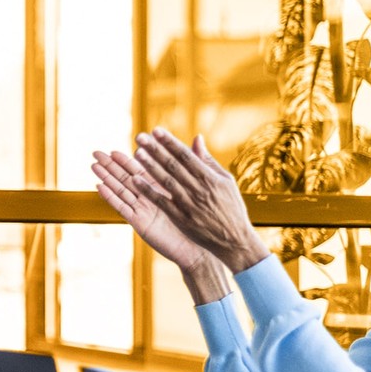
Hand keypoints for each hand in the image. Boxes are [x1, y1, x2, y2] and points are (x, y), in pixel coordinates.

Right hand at [93, 150, 212, 272]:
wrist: (199, 248)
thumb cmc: (200, 221)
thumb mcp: (196, 187)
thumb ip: (192, 163)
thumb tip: (198, 138)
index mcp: (160, 189)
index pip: (142, 170)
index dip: (130, 158)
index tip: (115, 148)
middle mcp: (149, 198)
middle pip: (126, 178)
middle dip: (111, 165)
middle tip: (97, 152)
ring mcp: (142, 210)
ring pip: (121, 190)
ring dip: (106, 177)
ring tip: (94, 165)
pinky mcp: (139, 223)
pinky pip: (122, 208)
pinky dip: (110, 197)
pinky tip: (99, 186)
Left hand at [128, 128, 270, 272]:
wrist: (235, 241)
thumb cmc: (231, 207)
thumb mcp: (226, 181)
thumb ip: (208, 160)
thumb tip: (196, 137)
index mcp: (211, 178)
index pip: (186, 156)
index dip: (170, 143)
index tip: (156, 130)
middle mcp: (199, 190)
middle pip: (173, 166)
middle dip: (156, 150)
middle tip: (140, 137)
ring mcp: (190, 205)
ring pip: (166, 182)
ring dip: (150, 167)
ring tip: (137, 153)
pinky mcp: (182, 219)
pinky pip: (162, 202)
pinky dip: (149, 191)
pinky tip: (135, 181)